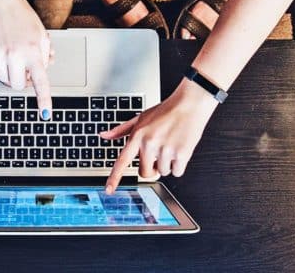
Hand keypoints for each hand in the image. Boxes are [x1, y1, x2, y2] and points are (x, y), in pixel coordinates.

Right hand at [0, 0, 52, 118]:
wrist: (1, 3)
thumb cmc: (24, 18)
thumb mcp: (42, 35)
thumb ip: (45, 55)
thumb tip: (44, 70)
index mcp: (33, 52)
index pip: (40, 82)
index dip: (44, 100)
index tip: (46, 114)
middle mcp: (16, 55)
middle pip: (17, 85)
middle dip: (21, 81)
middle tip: (24, 69)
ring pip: (4, 79)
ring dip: (10, 73)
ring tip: (14, 56)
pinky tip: (2, 49)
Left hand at [102, 78, 219, 193]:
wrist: (189, 104)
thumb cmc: (166, 111)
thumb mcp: (140, 117)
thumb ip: (121, 130)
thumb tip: (104, 136)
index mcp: (138, 136)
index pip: (122, 161)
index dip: (114, 177)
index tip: (109, 190)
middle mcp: (149, 143)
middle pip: (145, 173)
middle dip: (152, 168)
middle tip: (158, 153)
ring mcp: (165, 149)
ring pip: (162, 172)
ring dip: (167, 164)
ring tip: (171, 146)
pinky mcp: (181, 153)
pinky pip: (177, 172)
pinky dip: (179, 165)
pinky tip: (180, 149)